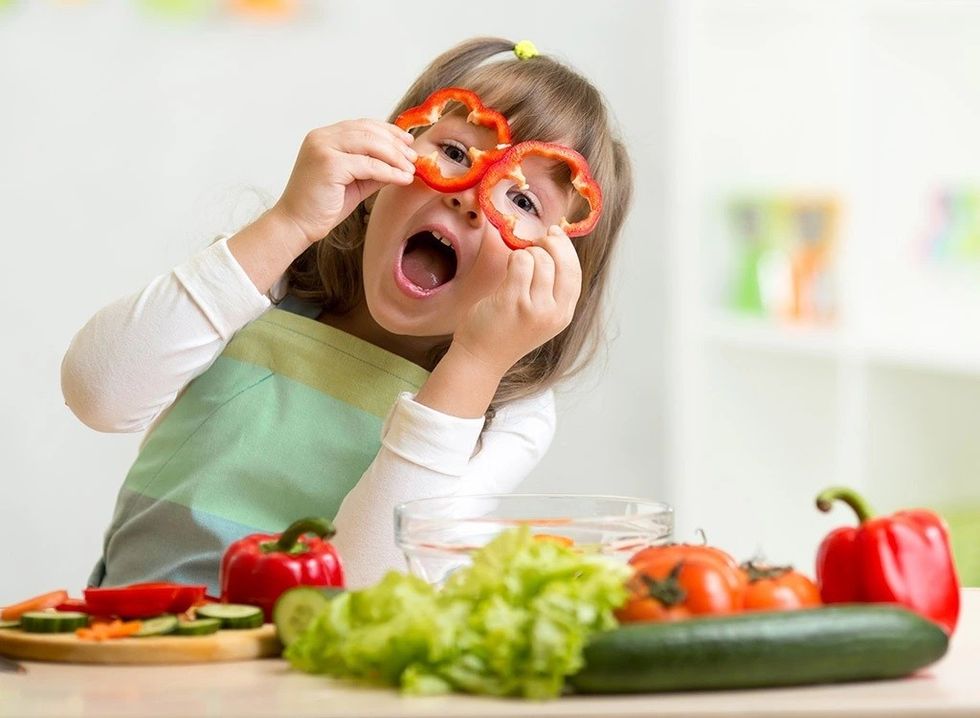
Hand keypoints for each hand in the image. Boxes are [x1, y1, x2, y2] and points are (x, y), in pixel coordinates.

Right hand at [272, 119, 416, 246]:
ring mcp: (323, 148)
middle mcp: (322, 137)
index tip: (408, 141)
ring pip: (370, 144)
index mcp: (325, 136)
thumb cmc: (322, 206)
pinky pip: (368, 165)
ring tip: (411, 169)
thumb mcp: (355, 182)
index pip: (363, 125)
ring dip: (396, 156)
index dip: (389, 131)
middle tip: (414, 157)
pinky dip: (389, 172)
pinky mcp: (329, 164)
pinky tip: (402, 179)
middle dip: (396, 144)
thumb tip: (402, 162)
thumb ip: (374, 169)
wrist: (296, 225)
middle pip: (369, 131)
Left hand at [454, 226, 583, 376]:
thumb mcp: (540, 316)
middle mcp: (553, 313)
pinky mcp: (513, 301)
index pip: (575, 274)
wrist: (481, 358)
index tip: (556, 234)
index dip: (567, 250)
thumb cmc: (506, 331)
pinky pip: (520, 262)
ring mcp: (534, 308)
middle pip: (562, 263)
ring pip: (540, 259)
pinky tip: (508, 267)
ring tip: (516, 264)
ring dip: (526, 253)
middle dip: (549, 244)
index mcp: (563, 315)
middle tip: (535, 242)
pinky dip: (514, 258)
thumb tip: (555, 245)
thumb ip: (551, 289)